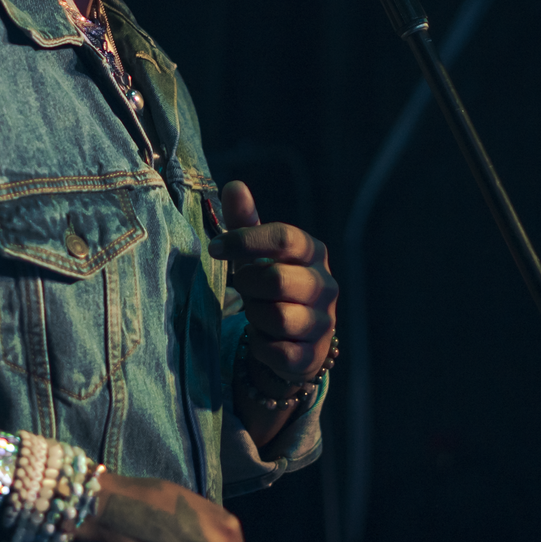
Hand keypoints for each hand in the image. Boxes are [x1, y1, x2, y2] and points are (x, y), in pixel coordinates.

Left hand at [211, 180, 337, 387]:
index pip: (283, 237)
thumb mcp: (256, 253)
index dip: (245, 241)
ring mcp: (324, 322)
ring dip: (254, 316)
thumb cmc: (270, 285)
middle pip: (276, 279)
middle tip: (241, 289)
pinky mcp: (313, 355)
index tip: (214, 249)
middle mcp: (326, 285)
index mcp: (313, 252)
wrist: (295, 340)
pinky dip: (260, 346)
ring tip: (255, 313)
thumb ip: (245, 221)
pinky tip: (262, 339)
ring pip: (277, 317)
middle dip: (248, 285)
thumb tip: (234, 185)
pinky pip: (278, 351)